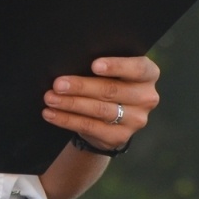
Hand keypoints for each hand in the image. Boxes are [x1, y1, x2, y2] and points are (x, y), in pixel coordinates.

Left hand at [42, 55, 159, 152]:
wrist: (110, 118)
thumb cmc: (107, 82)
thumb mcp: (110, 72)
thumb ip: (101, 66)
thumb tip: (70, 62)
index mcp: (148, 74)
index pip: (137, 68)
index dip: (116, 66)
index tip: (94, 66)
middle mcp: (147, 97)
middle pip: (111, 90)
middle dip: (81, 86)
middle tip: (58, 84)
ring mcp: (136, 119)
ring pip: (99, 110)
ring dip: (70, 104)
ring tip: (50, 98)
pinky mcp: (121, 136)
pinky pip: (90, 126)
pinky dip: (67, 119)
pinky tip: (51, 114)